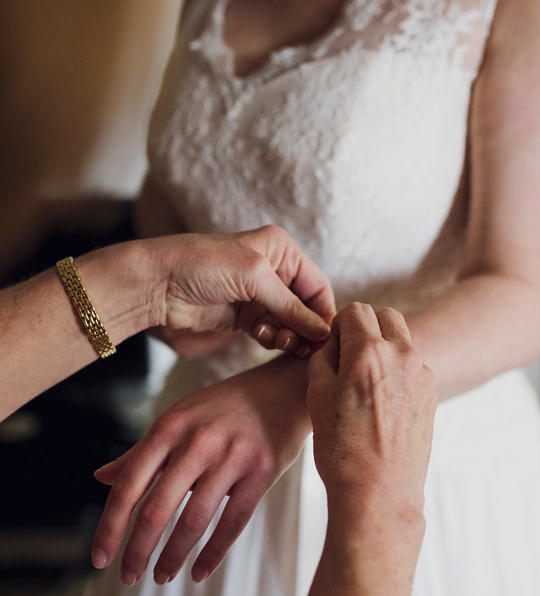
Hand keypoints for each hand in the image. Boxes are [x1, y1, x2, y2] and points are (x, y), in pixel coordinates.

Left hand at [91, 356, 311, 584]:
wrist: (286, 387)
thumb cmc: (227, 406)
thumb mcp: (180, 417)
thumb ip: (142, 451)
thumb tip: (101, 478)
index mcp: (170, 427)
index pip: (129, 486)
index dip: (110, 526)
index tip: (99, 558)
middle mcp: (198, 442)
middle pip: (156, 509)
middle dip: (137, 551)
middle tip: (128, 577)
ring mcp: (232, 456)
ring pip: (194, 521)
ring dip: (172, 557)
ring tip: (161, 577)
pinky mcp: (263, 471)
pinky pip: (233, 521)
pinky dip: (213, 553)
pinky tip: (199, 572)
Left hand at [147, 225, 336, 357]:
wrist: (156, 283)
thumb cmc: (203, 264)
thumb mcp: (254, 277)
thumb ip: (291, 306)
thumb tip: (323, 332)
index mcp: (281, 249)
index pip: (317, 285)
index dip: (324, 312)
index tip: (327, 337)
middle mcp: (273, 271)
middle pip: (306, 307)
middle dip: (306, 327)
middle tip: (303, 346)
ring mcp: (258, 296)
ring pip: (290, 323)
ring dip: (288, 335)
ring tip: (279, 341)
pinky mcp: (244, 317)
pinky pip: (271, 332)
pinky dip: (272, 339)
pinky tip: (262, 338)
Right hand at [306, 304, 436, 518]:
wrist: (379, 492)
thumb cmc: (341, 448)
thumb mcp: (317, 395)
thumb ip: (326, 355)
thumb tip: (336, 340)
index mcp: (369, 352)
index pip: (356, 310)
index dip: (340, 326)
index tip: (333, 348)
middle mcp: (402, 356)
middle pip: (386, 316)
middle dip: (366, 327)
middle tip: (349, 358)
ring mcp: (422, 374)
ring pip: (402, 341)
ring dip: (384, 349)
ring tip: (365, 385)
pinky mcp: (432, 393)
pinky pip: (413, 367)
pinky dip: (397, 372)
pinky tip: (381, 404)